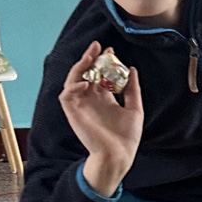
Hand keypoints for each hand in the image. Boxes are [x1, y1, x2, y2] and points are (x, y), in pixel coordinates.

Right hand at [59, 43, 143, 195]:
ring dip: (79, 67)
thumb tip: (132, 68)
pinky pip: (67, 96)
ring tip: (90, 57)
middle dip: (90, 58)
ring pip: (73, 80)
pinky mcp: (74, 113)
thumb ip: (132, 89)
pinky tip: (85, 82)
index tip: (111, 50)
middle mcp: (91, 99)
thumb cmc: (126, 137)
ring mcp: (81, 105)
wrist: (118, 155)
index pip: (100, 74)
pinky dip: (73, 87)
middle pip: (86, 73)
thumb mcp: (135, 108)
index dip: (103, 61)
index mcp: (104, 98)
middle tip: (98, 46)